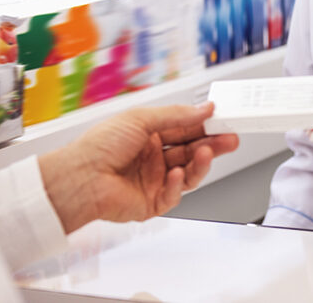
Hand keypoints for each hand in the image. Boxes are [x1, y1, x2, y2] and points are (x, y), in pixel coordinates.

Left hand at [38, 103, 238, 232]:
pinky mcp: (152, 202)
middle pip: (190, 150)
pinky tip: (176, 174)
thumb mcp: (142, 119)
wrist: (82, 177)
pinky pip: (174, 194)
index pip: (184, 128)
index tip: (222, 119)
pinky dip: (178, 184)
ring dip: (200, 162)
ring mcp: (154, 179)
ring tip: (208, 152)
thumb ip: (176, 116)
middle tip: (230, 138)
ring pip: (187, 172)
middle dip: (212, 144)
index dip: (203, 125)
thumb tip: (203, 109)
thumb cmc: (102, 144)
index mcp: (149, 134)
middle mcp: (153, 156)